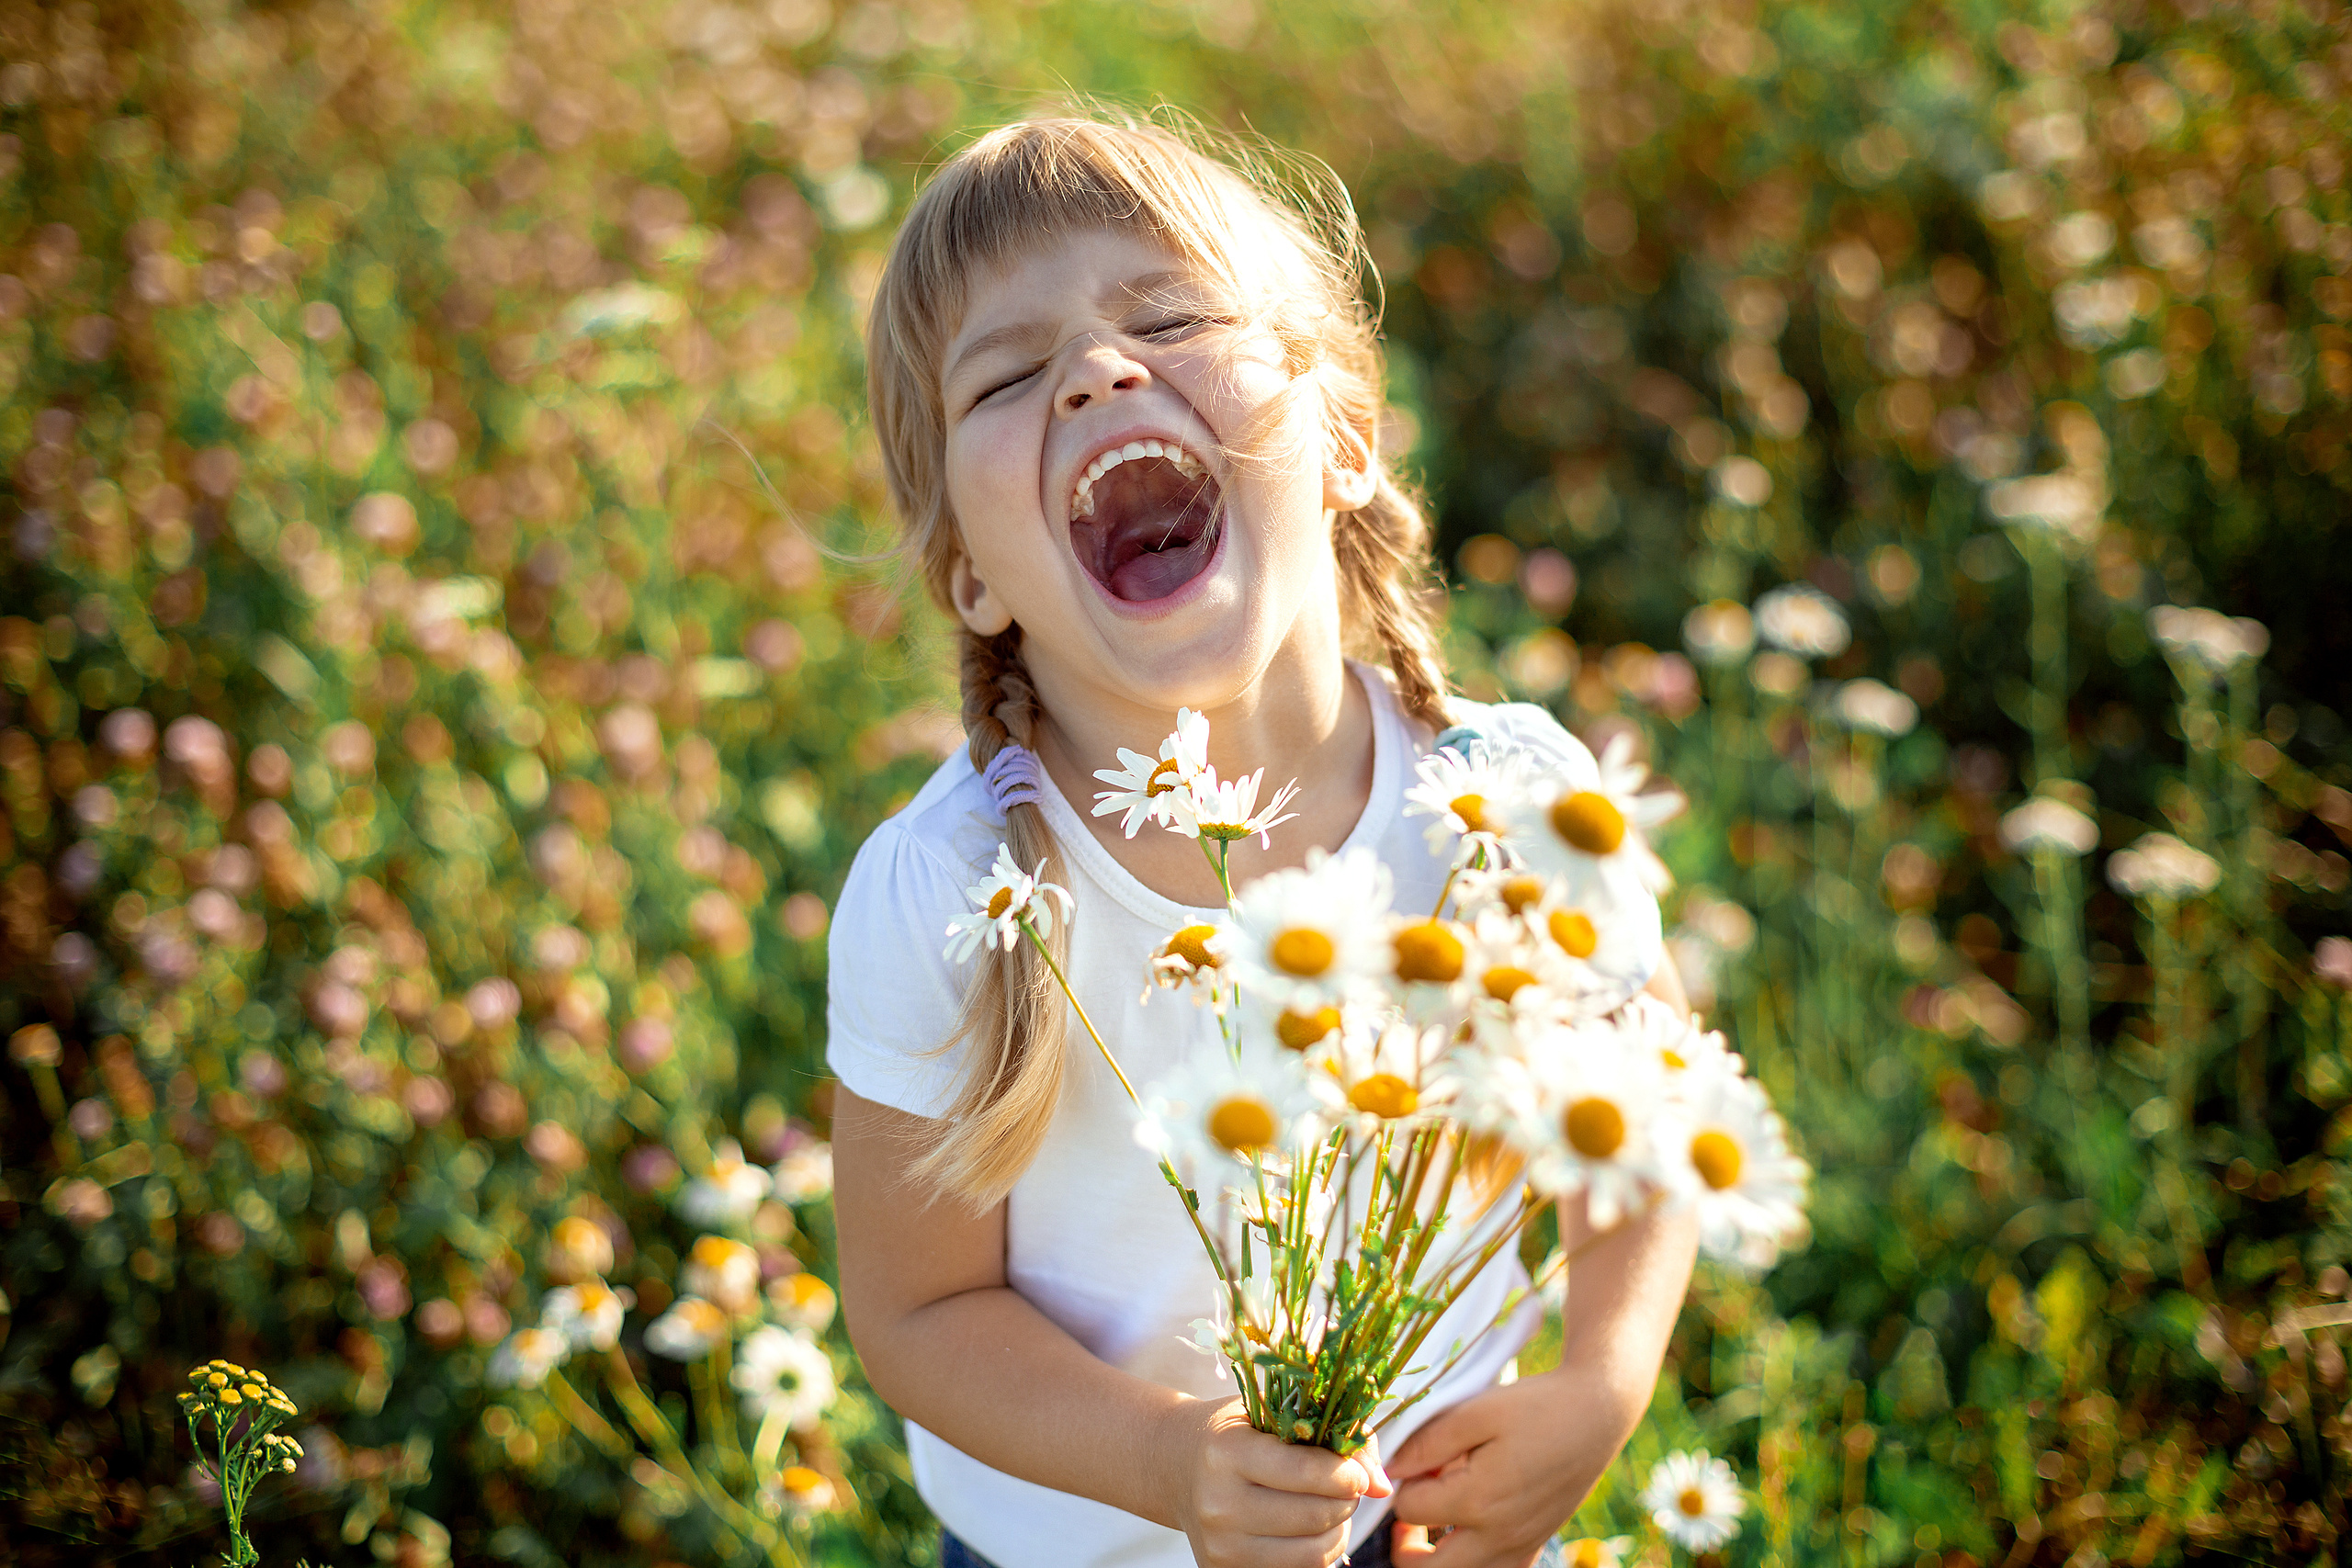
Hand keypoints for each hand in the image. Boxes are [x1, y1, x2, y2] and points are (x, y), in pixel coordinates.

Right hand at [1154, 1396, 1391, 1567]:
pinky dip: (1315, 1552)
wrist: (1173, 1464)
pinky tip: (1307, 1528)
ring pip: (1312, 1553)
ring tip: (1329, 1507)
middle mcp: (1218, 1503)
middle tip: (1344, 1486)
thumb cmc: (1235, 1431)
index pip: (1308, 1473)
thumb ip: (1336, 1437)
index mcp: (1227, 1452)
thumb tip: (1382, 1486)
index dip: (1348, 1473)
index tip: (1355, 1470)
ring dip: (1337, 1530)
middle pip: (1316, 1516)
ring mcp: (1219, 1545)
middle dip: (1345, 1501)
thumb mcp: (1274, 1413)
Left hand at [1384, 1371, 1638, 1566]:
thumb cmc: (1535, 1406)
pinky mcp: (1532, 1546)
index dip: (1402, 1484)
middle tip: (1410, 1507)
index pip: (1410, 1511)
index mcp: (1479, 1500)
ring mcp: (1518, 1546)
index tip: (1415, 1460)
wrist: (1595, 1415)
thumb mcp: (1477, 1411)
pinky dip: (1470, 1561)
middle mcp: (1499, 1536)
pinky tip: (1468, 1528)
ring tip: (1435, 1520)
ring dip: (1436, 1560)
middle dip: (1404, 1545)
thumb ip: (1428, 1442)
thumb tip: (1391, 1469)